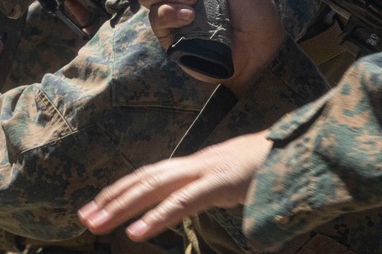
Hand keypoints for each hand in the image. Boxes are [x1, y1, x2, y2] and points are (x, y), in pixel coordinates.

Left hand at [78, 131, 271, 240]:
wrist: (298, 148)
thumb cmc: (266, 166)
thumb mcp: (230, 180)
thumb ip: (207, 188)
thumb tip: (190, 199)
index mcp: (194, 165)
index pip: (147, 175)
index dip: (119, 190)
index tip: (94, 206)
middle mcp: (193, 164)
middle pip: (142, 180)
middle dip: (110, 200)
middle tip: (83, 220)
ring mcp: (205, 171)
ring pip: (153, 188)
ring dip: (122, 208)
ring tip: (98, 226)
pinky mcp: (219, 184)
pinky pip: (183, 203)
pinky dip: (157, 218)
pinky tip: (137, 234)